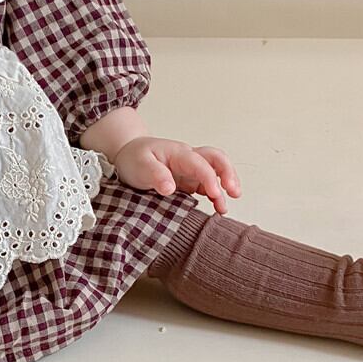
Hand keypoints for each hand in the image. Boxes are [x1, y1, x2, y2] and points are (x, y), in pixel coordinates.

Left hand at [112, 138, 241, 213]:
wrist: (128, 156)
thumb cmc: (135, 158)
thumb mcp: (140, 164)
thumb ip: (155, 174)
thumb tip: (170, 188)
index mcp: (179, 153)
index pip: (200, 163)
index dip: (210, 178)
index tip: (216, 194)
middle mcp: (189, 159)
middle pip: (217, 159)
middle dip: (228, 174)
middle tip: (234, 192)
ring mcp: (191, 170)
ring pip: (217, 172)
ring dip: (226, 186)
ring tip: (224, 209)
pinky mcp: (190, 182)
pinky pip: (208, 185)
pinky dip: (216, 195)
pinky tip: (218, 208)